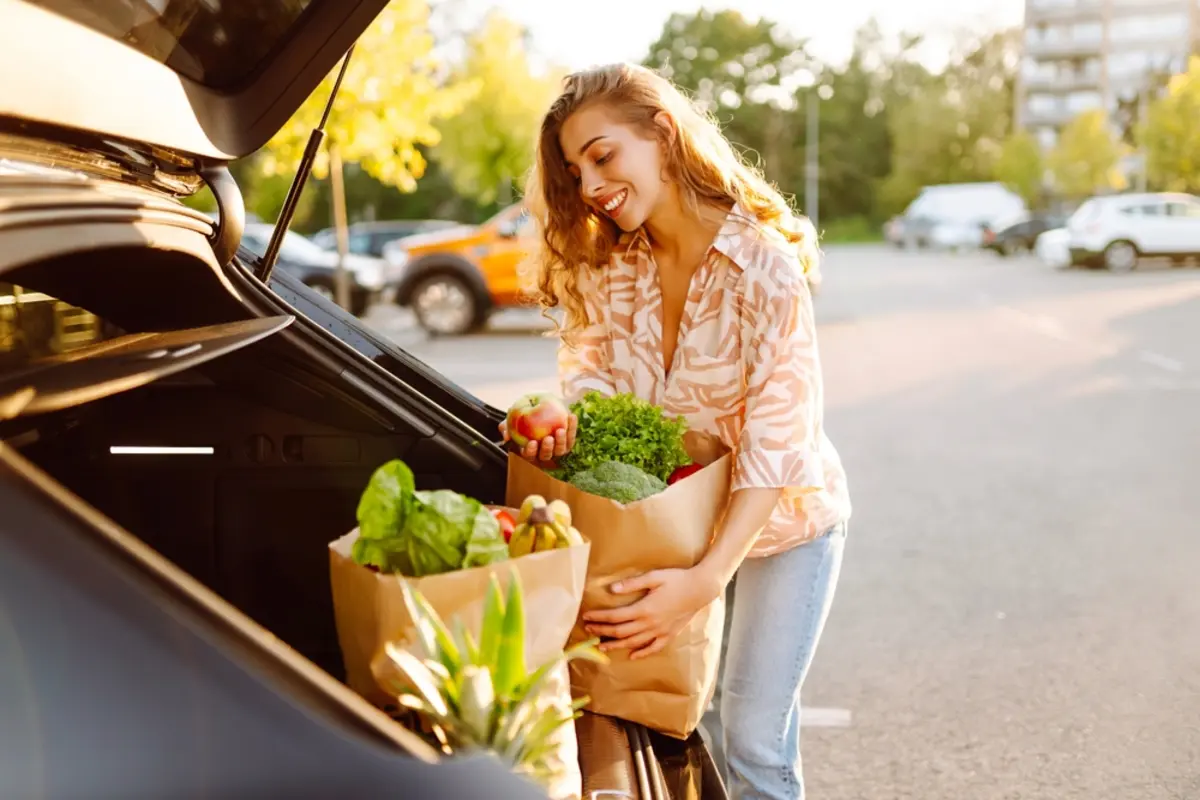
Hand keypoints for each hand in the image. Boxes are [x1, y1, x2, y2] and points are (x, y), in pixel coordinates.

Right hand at [499, 414, 576, 462]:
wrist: (539, 407)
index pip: (529, 455)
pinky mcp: (568, 442)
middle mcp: (544, 453)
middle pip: (546, 455)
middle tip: (548, 438)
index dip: (530, 450)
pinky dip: (572, 427)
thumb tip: (506, 436)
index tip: (531, 442)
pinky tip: (572, 416)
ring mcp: (557, 449)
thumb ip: (506, 427)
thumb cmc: (522, 416)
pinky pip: (571, 437)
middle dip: (547, 448)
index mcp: (530, 451)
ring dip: (561, 441)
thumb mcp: (511, 419)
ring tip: (560, 430)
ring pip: (560, 450)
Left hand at [581, 568, 720, 659]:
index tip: (586, 617)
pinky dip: (642, 653)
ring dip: (616, 645)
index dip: (599, 618)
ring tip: (602, 646)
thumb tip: (612, 589)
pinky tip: (632, 655)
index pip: (615, 617)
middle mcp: (650, 624)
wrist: (700, 589)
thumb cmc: (677, 579)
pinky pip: (653, 648)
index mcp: (644, 609)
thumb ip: (632, 583)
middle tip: (588, 630)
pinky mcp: (669, 634)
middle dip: (602, 631)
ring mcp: (660, 631)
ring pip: (633, 643)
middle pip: (621, 631)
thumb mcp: (654, 577)